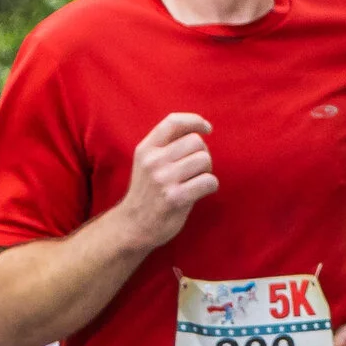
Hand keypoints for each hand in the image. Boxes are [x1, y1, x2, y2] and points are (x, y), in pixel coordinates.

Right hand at [118, 113, 216, 249]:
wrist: (134, 225)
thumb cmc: (148, 192)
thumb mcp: (147, 163)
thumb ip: (165, 146)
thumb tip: (198, 131)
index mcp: (146, 148)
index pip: (173, 122)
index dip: (195, 120)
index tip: (207, 128)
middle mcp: (153, 161)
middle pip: (196, 141)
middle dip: (203, 153)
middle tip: (197, 168)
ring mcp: (164, 179)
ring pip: (204, 160)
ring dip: (207, 171)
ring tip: (196, 180)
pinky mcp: (176, 197)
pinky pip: (209, 181)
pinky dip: (211, 186)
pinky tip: (201, 192)